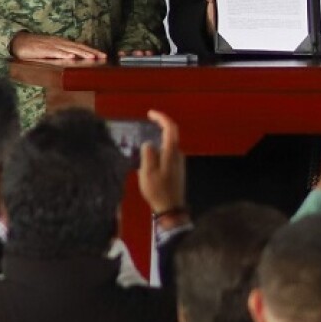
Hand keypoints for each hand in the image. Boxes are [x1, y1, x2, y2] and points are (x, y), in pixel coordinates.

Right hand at [9, 32, 106, 59]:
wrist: (19, 42)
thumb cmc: (36, 47)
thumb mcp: (53, 49)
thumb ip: (64, 53)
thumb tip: (76, 58)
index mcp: (63, 43)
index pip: (81, 46)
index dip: (92, 50)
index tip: (104, 55)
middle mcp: (60, 42)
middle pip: (79, 47)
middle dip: (92, 52)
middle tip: (104, 56)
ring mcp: (53, 45)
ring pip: (70, 49)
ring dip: (82, 53)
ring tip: (92, 57)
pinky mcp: (44, 50)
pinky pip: (56, 52)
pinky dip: (64, 54)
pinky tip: (71, 56)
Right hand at [139, 110, 185, 224]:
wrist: (171, 208)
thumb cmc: (158, 190)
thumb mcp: (148, 173)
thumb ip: (148, 155)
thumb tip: (148, 143)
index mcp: (172, 152)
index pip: (170, 128)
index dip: (162, 118)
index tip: (150, 113)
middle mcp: (178, 154)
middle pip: (169, 135)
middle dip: (157, 129)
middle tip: (144, 127)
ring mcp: (179, 162)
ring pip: (166, 146)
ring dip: (156, 144)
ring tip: (142, 155)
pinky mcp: (177, 169)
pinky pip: (166, 155)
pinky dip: (157, 154)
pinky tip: (147, 166)